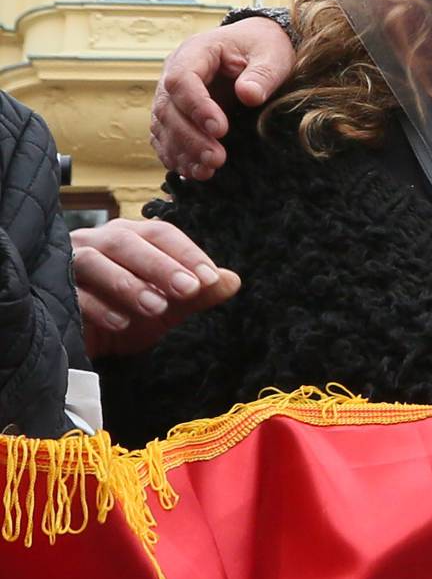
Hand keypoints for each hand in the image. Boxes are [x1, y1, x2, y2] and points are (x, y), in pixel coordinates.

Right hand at [74, 218, 239, 356]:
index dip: (187, 253)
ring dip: (129, 284)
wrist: (86, 344)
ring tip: (157, 307)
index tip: (210, 279)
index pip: (161, 234)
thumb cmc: (127, 315)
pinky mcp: (52, 289)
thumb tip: (233, 281)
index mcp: (131, 238)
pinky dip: (98, 307)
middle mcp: (99, 242)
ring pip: (96, 262)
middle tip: (189, 289)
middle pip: (128, 242)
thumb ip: (199, 294)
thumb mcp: (169, 309)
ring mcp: (71, 262)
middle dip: (161, 265)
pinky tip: (122, 322)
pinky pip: (72, 292)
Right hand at [151, 20, 294, 178]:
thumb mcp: (271, 54)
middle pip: (168, 108)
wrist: (255, 47)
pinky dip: (177, 157)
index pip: (182, 79)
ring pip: (163, 127)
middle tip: (217, 159)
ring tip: (206, 172)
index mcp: (195, 51)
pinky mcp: (176, 115)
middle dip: (190, 137)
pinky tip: (195, 172)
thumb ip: (262, 73)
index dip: (196, 106)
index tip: (220, 129)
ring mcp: (171, 96)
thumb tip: (249, 95)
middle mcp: (174, 73)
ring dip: (182, 152)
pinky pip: (166, 138)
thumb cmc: (262, 47)